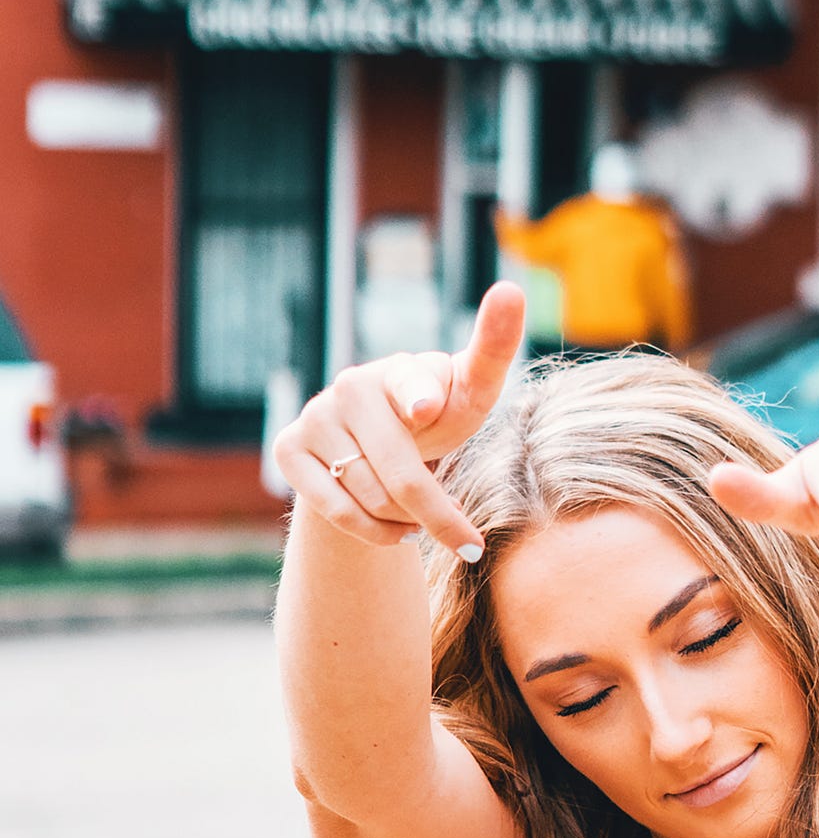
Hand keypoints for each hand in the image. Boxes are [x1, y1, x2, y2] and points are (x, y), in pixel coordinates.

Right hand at [271, 281, 525, 559]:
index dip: (419, 395)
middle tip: (471, 546)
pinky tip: (395, 527)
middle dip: (440, 516)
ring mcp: (316, 415)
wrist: (373, 444)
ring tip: (420, 516)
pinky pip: (337, 511)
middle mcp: (352, 384)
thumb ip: (491, 355)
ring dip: (407, 522)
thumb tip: (511, 291)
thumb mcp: (469, 393)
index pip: (413, 382)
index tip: (426, 406)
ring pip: (371, 498)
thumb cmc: (434, 415)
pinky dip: (374, 532)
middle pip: (401, 473)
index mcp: (403, 370)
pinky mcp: (289, 448)